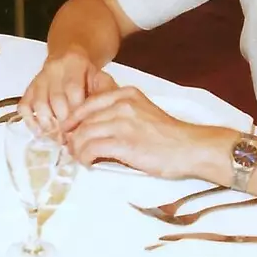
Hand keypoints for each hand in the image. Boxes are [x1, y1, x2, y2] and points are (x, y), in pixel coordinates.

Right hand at [19, 51, 115, 132]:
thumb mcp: (101, 78)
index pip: (73, 89)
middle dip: (64, 123)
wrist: (69, 60)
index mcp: (74, 63)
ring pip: (39, 104)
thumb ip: (105, 93)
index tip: (83, 128)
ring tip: (58, 137)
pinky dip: (30, 121)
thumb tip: (105, 116)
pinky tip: (42, 131)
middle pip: (56, 100)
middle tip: (72, 138)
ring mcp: (39, 79)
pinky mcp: (29, 89)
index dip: (77, 112)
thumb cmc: (87, 75)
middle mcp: (54, 69)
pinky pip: (24, 106)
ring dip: (49, 125)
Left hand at [60, 87, 203, 178]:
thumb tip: (92, 126)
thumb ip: (119, 112)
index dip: (73, 119)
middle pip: (83, 120)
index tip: (68, 130)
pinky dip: (85, 157)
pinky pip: (91, 149)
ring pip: (83, 134)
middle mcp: (122, 104)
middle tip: (71, 148)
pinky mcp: (123, 143)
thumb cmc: (167, 135)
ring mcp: (122, 123)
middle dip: (73, 136)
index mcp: (125, 94)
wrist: (188, 148)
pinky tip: (88, 163)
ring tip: (79, 157)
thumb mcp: (141, 111)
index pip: (88, 103)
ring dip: (77, 149)